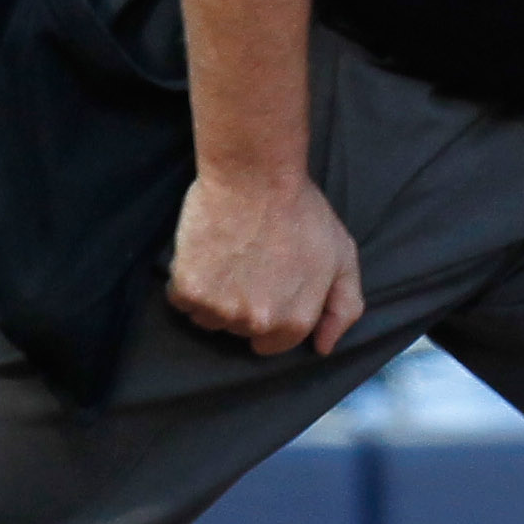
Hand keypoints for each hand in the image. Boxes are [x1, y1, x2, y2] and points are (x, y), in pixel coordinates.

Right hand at [166, 169, 366, 354]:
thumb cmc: (302, 212)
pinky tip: (205, 253)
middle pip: (238, 332)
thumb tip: (323, 348)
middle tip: (248, 264)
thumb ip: (343, 308)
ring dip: (212, 295)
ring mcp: (221, 308)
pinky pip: (180, 300)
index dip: (269, 315)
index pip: (272, 344)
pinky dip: (186, 280)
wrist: (256, 175)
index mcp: (295, 321)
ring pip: (207, 319)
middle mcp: (258, 322)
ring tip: (227, 257)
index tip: (267, 286)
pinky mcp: (190, 289)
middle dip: (242, 305)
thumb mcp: (342, 258)